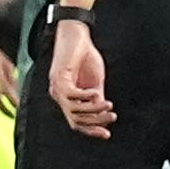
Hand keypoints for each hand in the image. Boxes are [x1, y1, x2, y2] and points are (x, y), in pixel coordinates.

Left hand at [47, 19, 112, 137]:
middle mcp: (59, 96)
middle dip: (95, 122)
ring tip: (108, 105)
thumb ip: (96, 98)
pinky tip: (96, 93)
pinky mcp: (58, 77)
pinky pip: (72, 95)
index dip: (91, 130)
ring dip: (93, 110)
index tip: (107, 134)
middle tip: (112, 117)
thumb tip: (103, 115)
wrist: (77, 34)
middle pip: (75, 120)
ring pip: (74, 110)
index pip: (76, 122)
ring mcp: (57, 87)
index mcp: (67, 98)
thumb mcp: (95, 81)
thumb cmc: (85, 56)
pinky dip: (85, 97)